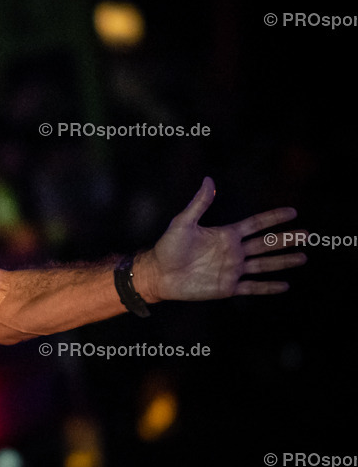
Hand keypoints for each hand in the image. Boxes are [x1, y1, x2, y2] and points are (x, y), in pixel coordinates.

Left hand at [136, 177, 306, 301]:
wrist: (158, 273)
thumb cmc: (167, 246)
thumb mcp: (183, 222)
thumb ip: (199, 203)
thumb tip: (209, 180)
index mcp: (225, 234)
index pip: (255, 224)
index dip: (273, 218)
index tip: (293, 212)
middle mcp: (232, 251)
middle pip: (265, 244)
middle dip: (286, 240)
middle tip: (308, 235)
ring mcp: (232, 270)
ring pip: (264, 265)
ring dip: (283, 261)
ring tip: (303, 257)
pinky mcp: (227, 287)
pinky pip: (252, 287)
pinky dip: (268, 287)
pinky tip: (285, 285)